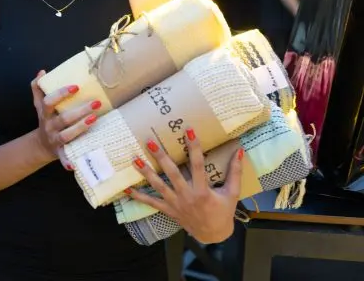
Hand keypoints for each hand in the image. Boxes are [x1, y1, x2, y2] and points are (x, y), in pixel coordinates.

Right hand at [31, 70, 101, 169]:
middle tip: (96, 103)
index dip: (61, 94)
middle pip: (63, 119)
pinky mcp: (60, 152)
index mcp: (44, 113)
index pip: (49, 101)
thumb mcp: (39, 104)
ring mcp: (55, 140)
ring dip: (80, 129)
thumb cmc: (46, 119)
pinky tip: (74, 164)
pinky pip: (64, 158)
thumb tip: (42, 72)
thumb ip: (38, 88)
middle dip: (79, 111)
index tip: (76, 87)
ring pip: (66, 135)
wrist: (41, 145)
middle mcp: (49, 126)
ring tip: (94, 119)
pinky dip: (67, 161)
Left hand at [126, 127, 242, 243]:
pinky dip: (138, 196)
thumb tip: (239, 150)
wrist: (213, 234)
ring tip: (135, 159)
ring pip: (158, 186)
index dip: (194, 148)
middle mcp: (187, 196)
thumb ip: (235, 172)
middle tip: (150, 142)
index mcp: (203, 191)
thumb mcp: (232, 193)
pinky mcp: (168, 210)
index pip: (198, 165)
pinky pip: (151, 203)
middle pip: (172, 174)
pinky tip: (125, 189)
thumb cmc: (223, 211)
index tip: (188, 131)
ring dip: (145, 172)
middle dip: (161, 157)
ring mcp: (175, 203)